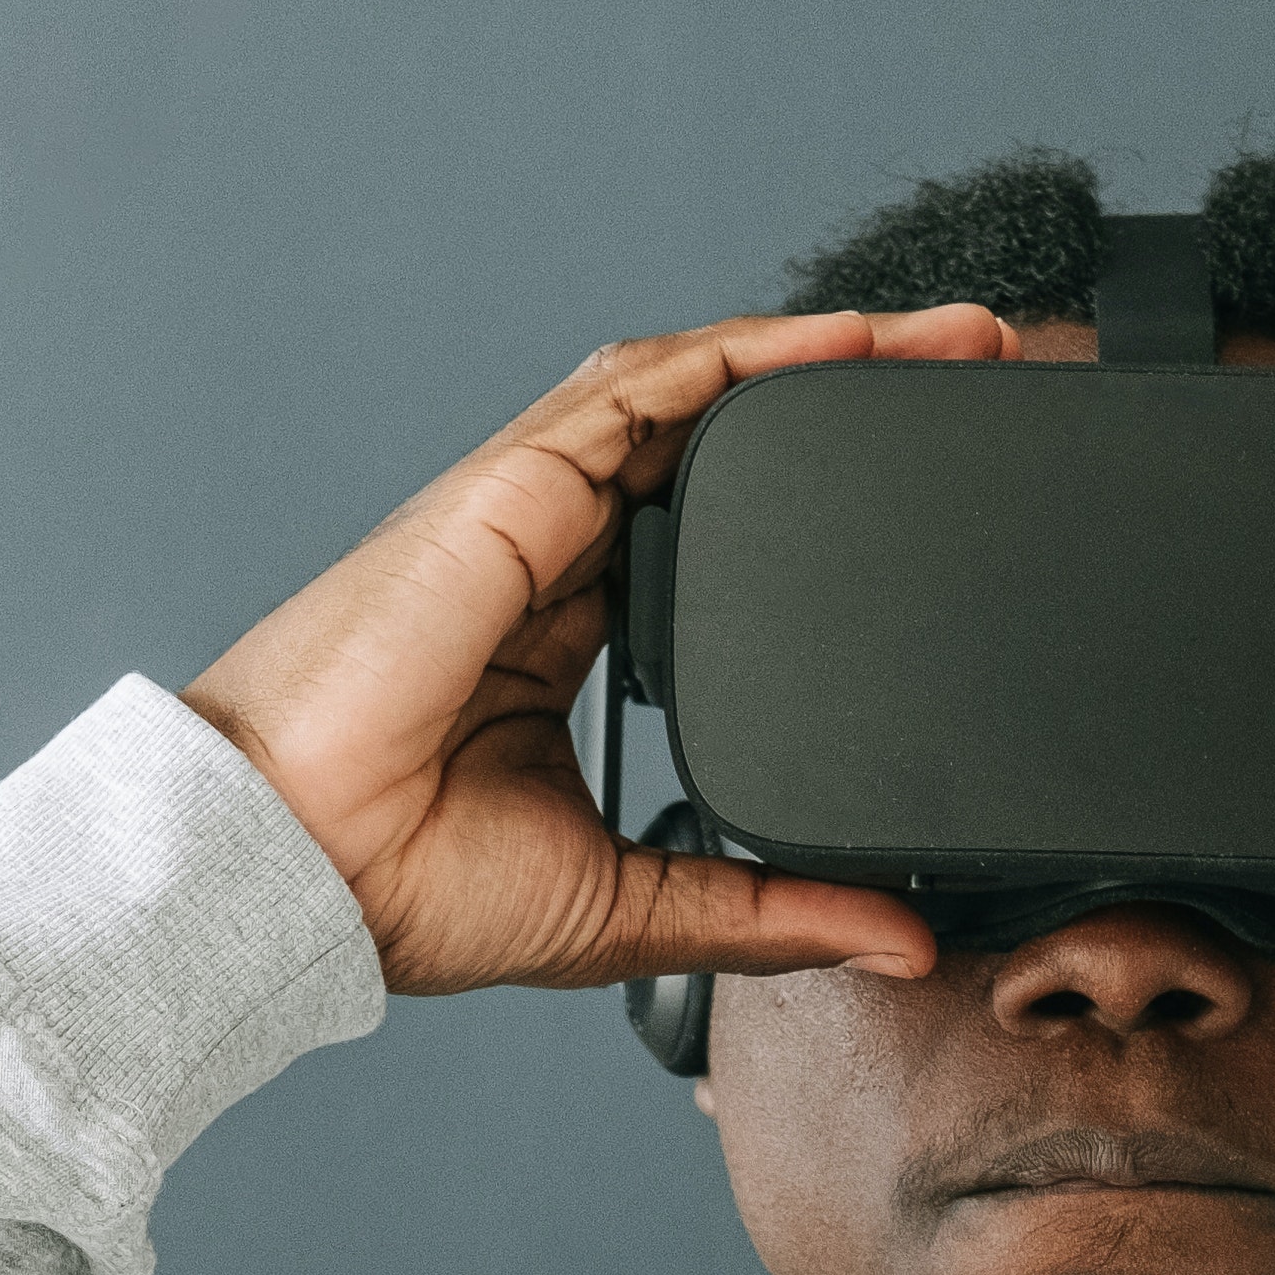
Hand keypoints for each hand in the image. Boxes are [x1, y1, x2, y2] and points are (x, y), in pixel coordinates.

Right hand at [183, 305, 1017, 995]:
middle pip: (722, 438)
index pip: (717, 534)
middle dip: (847, 394)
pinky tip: (840, 340)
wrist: (297, 875)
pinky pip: (644, 390)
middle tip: (976, 372)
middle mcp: (556, 558)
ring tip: (944, 336)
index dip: (821, 501)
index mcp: (572, 639)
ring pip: (696, 390)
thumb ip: (771, 912)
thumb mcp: (638, 906)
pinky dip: (746, 355)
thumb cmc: (410, 889)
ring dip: (820, 348)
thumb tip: (900, 938)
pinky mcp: (512, 490)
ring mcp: (532, 512)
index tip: (932, 502)